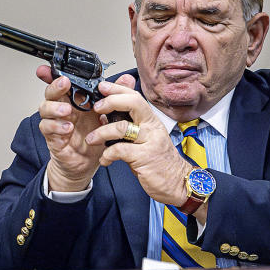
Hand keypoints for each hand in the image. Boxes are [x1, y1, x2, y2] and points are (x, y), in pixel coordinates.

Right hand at [36, 65, 107, 191]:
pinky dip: (56, 127)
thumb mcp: (108, 115)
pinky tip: (67, 128)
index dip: (53, 74)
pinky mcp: (53, 137)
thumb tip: (127, 79)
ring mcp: (55, 122)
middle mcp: (62, 109)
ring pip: (44, 108)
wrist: (88, 164)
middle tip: (64, 83)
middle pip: (50, 92)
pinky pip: (47, 128)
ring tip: (67, 110)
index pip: (62, 83)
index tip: (49, 68)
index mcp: (74, 100)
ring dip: (54, 108)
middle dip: (54, 86)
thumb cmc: (93, 137)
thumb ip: (116, 95)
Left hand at [85, 76, 193, 207]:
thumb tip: (107, 113)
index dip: (118, 89)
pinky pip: (120, 150)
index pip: (135, 97)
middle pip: (133, 103)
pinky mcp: (145, 157)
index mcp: (150, 121)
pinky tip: (104, 160)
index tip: (103, 87)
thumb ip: (129, 125)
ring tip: (91, 139)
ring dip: (101, 132)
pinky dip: (107, 154)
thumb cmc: (158, 160)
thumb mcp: (145, 138)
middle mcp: (152, 127)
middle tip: (96, 108)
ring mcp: (150, 141)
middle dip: (111, 101)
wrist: (178, 182)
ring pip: (122, 127)